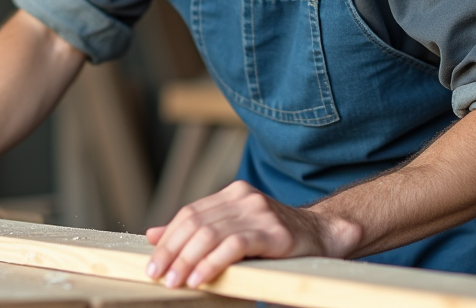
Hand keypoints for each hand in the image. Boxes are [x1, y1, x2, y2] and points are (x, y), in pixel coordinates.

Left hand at [144, 180, 361, 288]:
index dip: (167, 238)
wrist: (323, 236)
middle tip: (157, 275)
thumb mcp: (234, 230)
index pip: (190, 213)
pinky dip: (212, 263)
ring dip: (187, 260)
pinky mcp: (274, 232)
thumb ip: (198, 231)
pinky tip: (200, 278)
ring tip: (175, 281)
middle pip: (196, 222)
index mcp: (232, 194)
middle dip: (172, 251)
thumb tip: (152, 234)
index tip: (152, 262)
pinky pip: (234, 246)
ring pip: (211, 233)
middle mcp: (244, 197)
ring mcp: (259, 212)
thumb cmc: (275, 240)